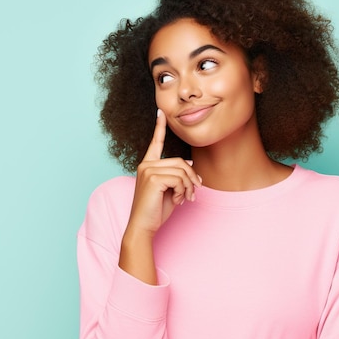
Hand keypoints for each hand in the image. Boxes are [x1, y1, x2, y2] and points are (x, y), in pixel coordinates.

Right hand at [126, 109, 201, 236]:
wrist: (143, 226)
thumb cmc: (155, 211)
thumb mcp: (169, 190)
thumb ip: (177, 176)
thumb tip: (190, 164)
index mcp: (148, 165)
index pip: (155, 143)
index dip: (159, 127)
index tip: (161, 112)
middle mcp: (146, 165)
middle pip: (180, 162)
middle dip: (192, 178)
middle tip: (195, 193)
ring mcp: (148, 170)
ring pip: (182, 171)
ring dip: (189, 187)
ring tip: (186, 198)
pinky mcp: (152, 178)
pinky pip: (179, 179)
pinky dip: (183, 191)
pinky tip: (178, 200)